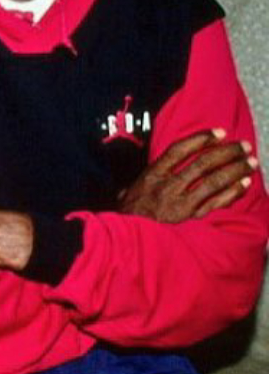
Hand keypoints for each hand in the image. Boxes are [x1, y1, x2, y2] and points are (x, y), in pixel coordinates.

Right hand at [119, 129, 256, 222]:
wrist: (123, 241)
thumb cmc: (126, 216)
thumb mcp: (126, 191)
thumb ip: (140, 181)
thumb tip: (143, 177)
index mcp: (151, 176)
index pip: (179, 150)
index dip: (201, 138)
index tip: (219, 132)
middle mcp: (167, 187)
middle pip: (202, 163)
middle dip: (226, 152)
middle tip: (243, 146)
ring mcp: (180, 203)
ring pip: (213, 181)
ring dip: (235, 169)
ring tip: (250, 162)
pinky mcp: (190, 219)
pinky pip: (216, 203)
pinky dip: (233, 192)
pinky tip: (244, 183)